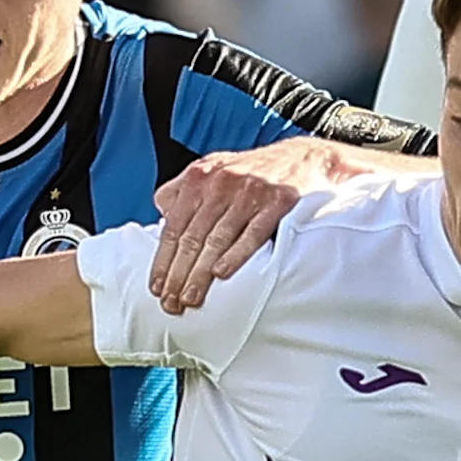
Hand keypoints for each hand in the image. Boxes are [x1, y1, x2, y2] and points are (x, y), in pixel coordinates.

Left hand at [150, 139, 369, 312]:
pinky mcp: (277, 201)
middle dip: (178, 274)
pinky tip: (222, 274)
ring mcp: (249, 192)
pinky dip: (236, 254)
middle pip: (192, 236)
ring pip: (217, 239)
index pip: (174, 225)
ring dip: (201, 273)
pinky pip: (253, 232)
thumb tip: (162, 212)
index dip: (163, 259)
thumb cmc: (254, 171)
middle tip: (170, 302)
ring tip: (191, 298)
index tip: (157, 287)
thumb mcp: (214, 169)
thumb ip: (186, 190)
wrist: (303, 157)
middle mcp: (221, 182)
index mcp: (200, 177)